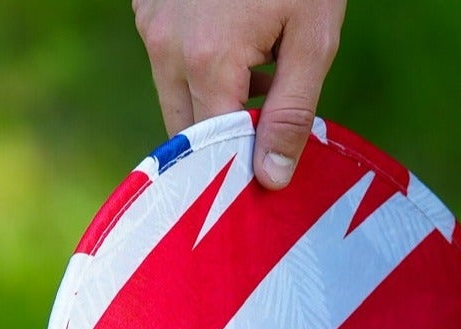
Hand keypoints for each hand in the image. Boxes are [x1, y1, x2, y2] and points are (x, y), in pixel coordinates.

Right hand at [134, 0, 345, 189]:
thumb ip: (291, 114)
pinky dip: (202, 68)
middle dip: (225, 140)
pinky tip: (244, 44)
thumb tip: (271, 178)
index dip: (238, 169)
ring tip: (266, 73)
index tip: (266, 179)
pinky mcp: (148, 4)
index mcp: (206, 61)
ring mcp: (150, 22)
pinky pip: (170, 59)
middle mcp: (165, 46)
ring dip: (215, 102)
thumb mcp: (312, 40)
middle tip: (270, 129)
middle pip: (187, 129)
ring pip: (176, 95)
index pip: (212, 150)